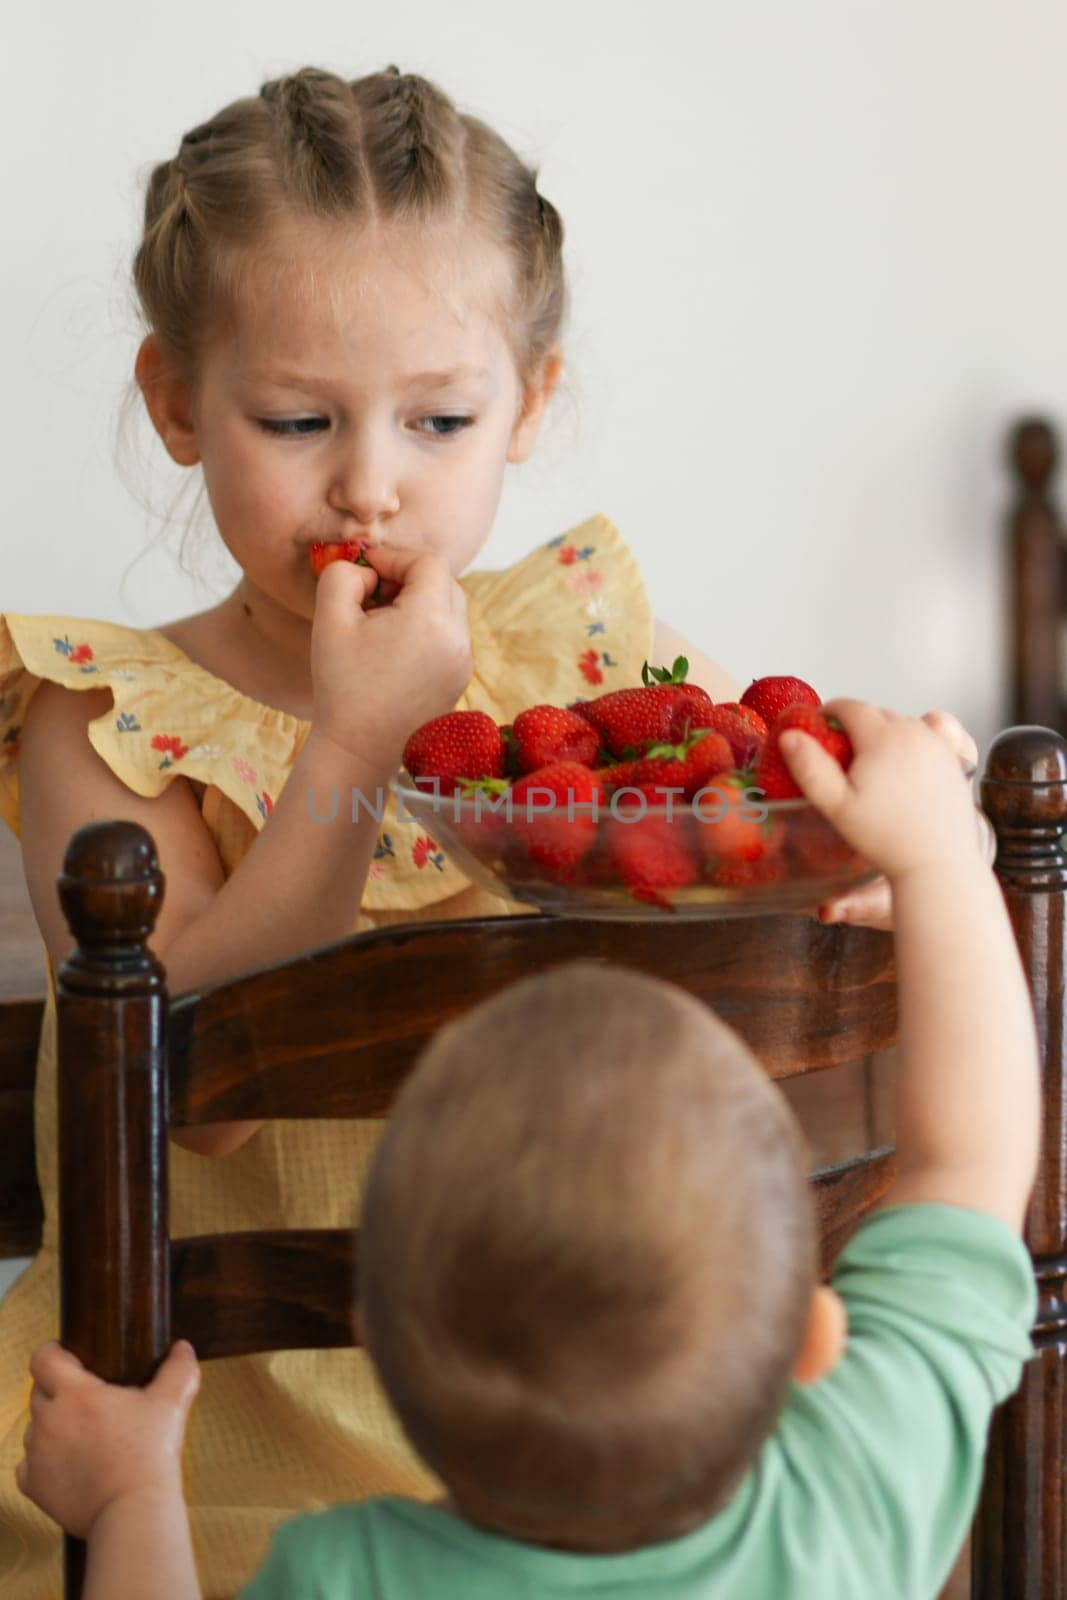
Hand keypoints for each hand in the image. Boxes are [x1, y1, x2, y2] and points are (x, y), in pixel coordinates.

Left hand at [16, 1340, 199, 1539]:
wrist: (131, 1511)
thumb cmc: (148, 1454)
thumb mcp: (171, 1404)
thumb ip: (178, 1369)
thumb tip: (183, 1347)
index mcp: (75, 1393)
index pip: (43, 1359)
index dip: (52, 1352)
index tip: (67, 1354)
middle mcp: (48, 1421)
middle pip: (39, 1392)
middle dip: (58, 1390)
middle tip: (87, 1399)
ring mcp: (37, 1455)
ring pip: (34, 1429)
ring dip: (52, 1426)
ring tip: (83, 1435)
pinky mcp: (34, 1486)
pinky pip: (28, 1465)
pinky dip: (43, 1462)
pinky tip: (68, 1464)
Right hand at [310, 544, 473, 773]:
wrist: (359, 749)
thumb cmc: (342, 684)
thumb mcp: (330, 618)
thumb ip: (342, 575)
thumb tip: (368, 571)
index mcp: (432, 618)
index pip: (427, 562)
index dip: (394, 558)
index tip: (366, 572)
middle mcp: (458, 638)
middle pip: (443, 582)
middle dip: (408, 579)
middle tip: (372, 597)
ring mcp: (463, 661)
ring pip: (449, 608)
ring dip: (418, 603)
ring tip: (380, 626)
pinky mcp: (459, 679)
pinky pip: (449, 636)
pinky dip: (426, 630)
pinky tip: (393, 651)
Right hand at [814, 708, 984, 929]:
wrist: (936, 860)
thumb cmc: (885, 837)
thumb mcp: (836, 805)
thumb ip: (809, 767)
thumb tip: (789, 736)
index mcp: (882, 737)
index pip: (850, 706)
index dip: (830, 712)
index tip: (820, 725)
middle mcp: (914, 732)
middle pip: (877, 712)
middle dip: (857, 724)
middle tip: (843, 751)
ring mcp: (937, 743)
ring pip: (904, 722)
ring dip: (886, 731)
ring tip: (873, 760)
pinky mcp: (954, 757)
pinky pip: (933, 732)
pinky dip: (916, 736)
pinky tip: (907, 758)